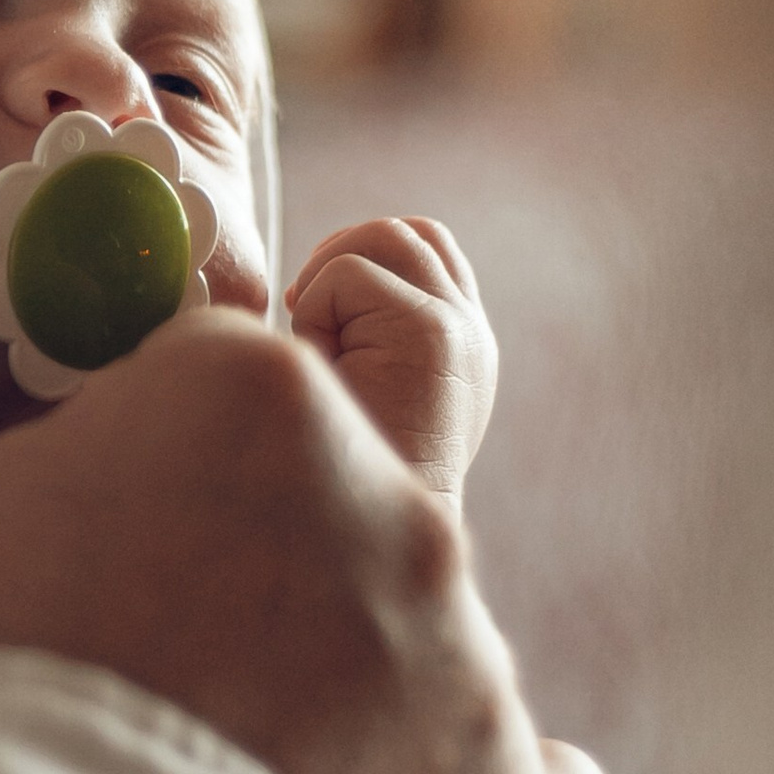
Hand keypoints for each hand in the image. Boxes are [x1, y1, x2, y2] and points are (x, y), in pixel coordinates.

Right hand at [0, 186, 606, 773]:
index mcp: (251, 400)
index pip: (235, 337)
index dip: (163, 398)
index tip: (100, 479)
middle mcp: (399, 510)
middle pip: (400, 404)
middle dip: (343, 418)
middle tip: (225, 534)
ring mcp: (474, 672)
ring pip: (438, 611)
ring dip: (356, 649)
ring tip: (219, 764)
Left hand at [285, 217, 496, 500]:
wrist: (368, 541)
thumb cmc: (340, 471)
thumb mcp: (365, 389)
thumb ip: (367, 333)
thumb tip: (309, 286)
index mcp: (465, 344)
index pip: (426, 248)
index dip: (365, 255)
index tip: (320, 310)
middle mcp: (472, 331)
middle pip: (404, 231)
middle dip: (340, 254)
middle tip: (302, 312)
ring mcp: (459, 327)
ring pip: (379, 239)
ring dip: (328, 282)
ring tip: (318, 346)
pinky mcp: (431, 332)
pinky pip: (348, 274)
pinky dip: (316, 309)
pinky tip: (321, 366)